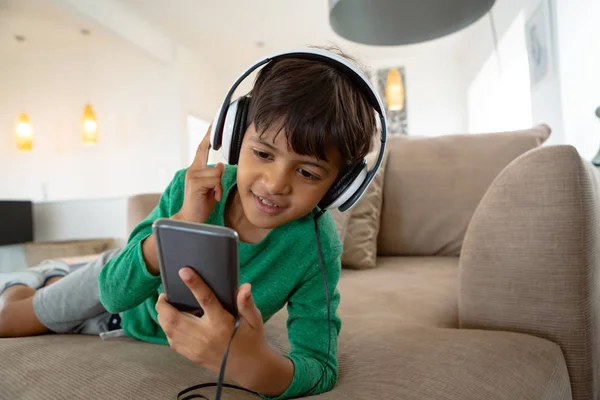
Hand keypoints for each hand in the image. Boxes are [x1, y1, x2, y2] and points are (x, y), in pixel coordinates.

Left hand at [156, 268, 273, 387]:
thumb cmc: (252, 340)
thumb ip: (247, 303)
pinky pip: (172, 342)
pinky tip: (171, 323)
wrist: (250, 368)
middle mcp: (206, 336)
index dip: (194, 284)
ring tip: (165, 306)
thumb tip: (244, 287)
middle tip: (164, 295)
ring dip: (163, 317)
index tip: (183, 271)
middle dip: (164, 305)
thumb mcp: (254, 320)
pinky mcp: (193, 356)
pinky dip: (167, 330)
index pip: (206, 300)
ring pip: (170, 331)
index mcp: (222, 323)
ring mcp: (196, 348)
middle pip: (175, 319)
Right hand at [175, 124, 224, 222]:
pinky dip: (217, 190)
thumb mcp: (212, 188)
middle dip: (217, 170)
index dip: (208, 136)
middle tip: (214, 188)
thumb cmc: (202, 204)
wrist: (191, 219)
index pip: (202, 148)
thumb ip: (215, 176)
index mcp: (196, 169)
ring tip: (213, 196)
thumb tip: (219, 165)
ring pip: (216, 173)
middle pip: (212, 161)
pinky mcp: (195, 183)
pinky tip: (212, 198)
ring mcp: (192, 175)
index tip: (214, 123)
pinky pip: (215, 180)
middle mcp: (192, 170)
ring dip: (219, 186)